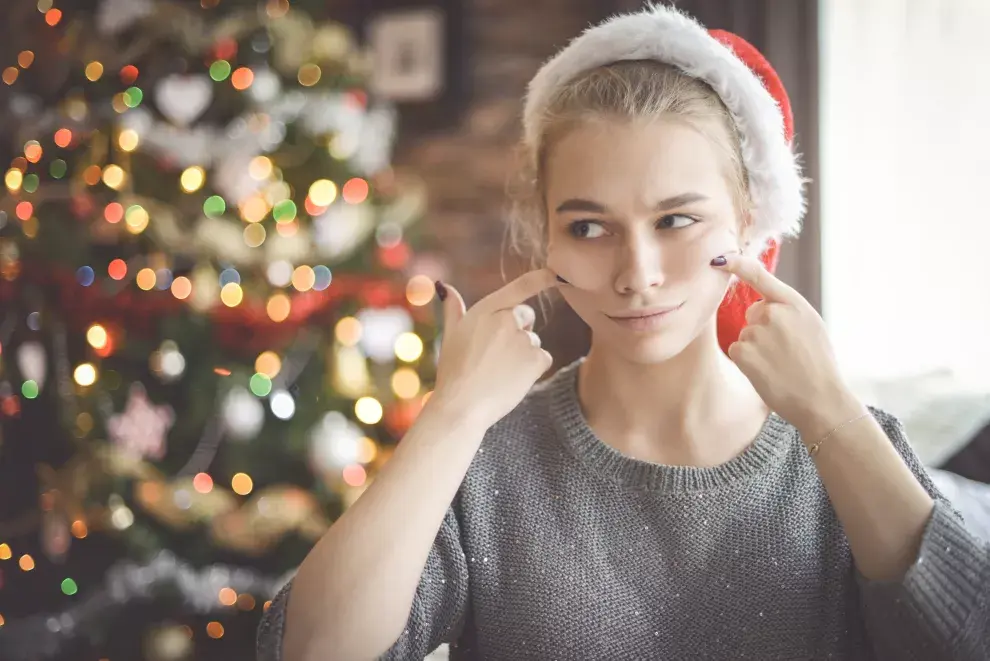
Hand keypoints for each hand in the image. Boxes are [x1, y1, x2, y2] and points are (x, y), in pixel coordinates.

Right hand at [429, 270, 557, 429]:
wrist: (462, 406)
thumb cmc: (453, 371)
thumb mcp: (450, 334)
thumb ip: (453, 308)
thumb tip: (446, 287)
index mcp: (485, 310)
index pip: (519, 287)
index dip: (540, 278)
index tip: (554, 273)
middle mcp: (506, 319)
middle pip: (526, 316)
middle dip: (519, 330)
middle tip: (497, 355)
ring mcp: (522, 338)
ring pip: (533, 341)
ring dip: (523, 353)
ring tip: (499, 372)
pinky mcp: (535, 359)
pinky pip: (543, 358)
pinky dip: (533, 369)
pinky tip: (513, 379)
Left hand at [712, 254, 863, 439]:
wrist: (821, 399)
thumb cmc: (818, 365)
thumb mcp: (811, 326)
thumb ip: (787, 310)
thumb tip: (761, 305)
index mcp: (794, 303)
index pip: (760, 276)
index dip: (737, 264)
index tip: (720, 258)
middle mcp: (774, 313)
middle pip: (753, 312)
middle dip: (762, 328)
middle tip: (785, 351)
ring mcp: (757, 331)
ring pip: (745, 333)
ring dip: (756, 348)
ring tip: (780, 364)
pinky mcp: (743, 351)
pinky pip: (737, 350)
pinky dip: (747, 362)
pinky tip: (767, 372)